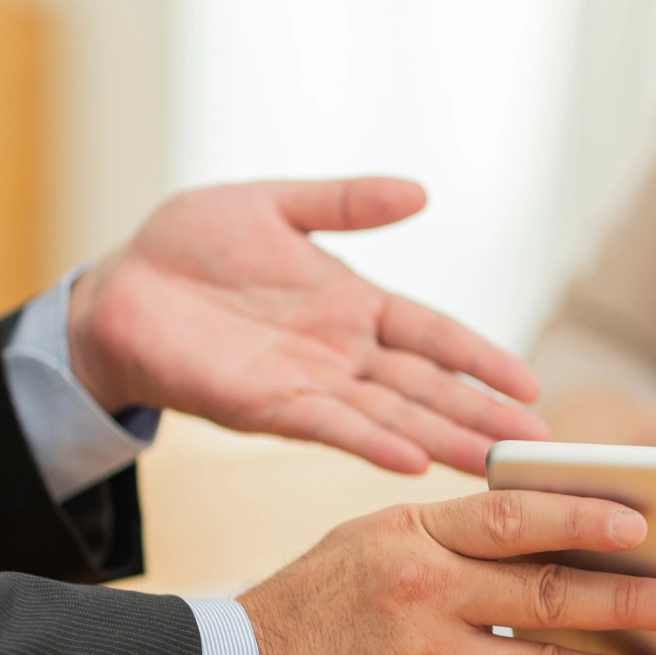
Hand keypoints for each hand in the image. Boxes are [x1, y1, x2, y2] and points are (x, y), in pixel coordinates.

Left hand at [69, 178, 543, 474]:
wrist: (115, 291)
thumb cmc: (188, 245)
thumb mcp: (273, 206)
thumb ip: (345, 203)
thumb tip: (420, 191)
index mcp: (353, 304)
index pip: (435, 335)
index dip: (482, 358)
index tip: (532, 384)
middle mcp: (343, 352)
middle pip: (429, 387)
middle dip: (484, 414)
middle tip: (541, 444)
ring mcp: (310, 384)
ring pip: (394, 417)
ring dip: (446, 440)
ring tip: (497, 463)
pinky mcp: (267, 407)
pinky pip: (332, 428)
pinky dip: (374, 445)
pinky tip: (415, 462)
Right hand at [237, 488, 655, 654]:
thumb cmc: (309, 606)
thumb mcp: (369, 542)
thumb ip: (449, 535)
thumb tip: (546, 533)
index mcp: (411, 533)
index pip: (512, 514)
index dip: (583, 515)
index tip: (643, 521)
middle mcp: (420, 592)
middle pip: (546, 593)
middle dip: (628, 599)